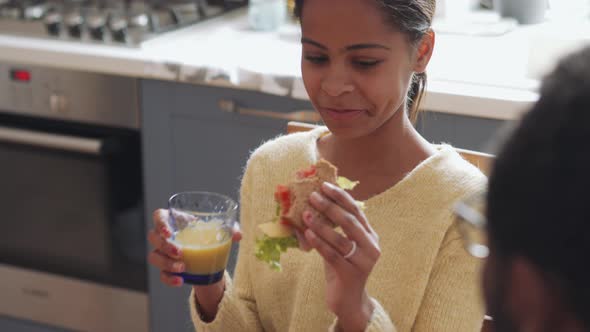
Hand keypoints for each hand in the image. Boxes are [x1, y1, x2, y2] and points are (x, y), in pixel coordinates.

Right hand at [147, 209, 241, 286]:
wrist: (208, 257)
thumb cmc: (210, 236)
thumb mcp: (221, 230)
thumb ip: (230, 228)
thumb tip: (238, 235)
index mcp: (176, 221)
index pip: (158, 217)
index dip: (160, 223)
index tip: (168, 232)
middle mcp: (165, 236)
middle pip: (153, 237)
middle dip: (165, 246)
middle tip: (181, 253)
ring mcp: (163, 253)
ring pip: (154, 257)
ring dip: (166, 263)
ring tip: (183, 268)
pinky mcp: (166, 268)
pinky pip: (161, 274)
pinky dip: (169, 279)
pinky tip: (180, 281)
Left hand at [302, 182, 379, 330]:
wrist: (348, 301)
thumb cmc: (341, 268)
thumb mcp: (338, 245)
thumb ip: (330, 228)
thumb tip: (308, 205)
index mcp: (370, 235)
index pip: (356, 210)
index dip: (340, 196)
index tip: (324, 185)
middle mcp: (371, 246)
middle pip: (350, 221)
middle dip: (330, 206)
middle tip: (312, 196)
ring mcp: (363, 261)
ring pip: (340, 238)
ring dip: (321, 224)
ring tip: (305, 213)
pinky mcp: (351, 274)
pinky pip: (332, 254)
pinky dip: (319, 242)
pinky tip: (307, 233)